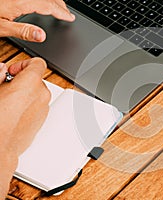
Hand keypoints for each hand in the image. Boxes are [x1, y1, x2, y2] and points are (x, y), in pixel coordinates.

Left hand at [0, 0, 74, 41]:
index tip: (70, 18)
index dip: (61, 12)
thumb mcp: (1, 27)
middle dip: (60, 5)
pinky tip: (41, 2)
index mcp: (22, 2)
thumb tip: (42, 36)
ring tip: (58, 7)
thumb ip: (23, 31)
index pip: (49, 6)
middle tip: (67, 14)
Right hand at [0, 58, 50, 197]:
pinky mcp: (42, 121)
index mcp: (31, 83)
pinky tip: (12, 113)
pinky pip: (37, 106)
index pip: (37, 63)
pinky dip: (28, 105)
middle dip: (21, 80)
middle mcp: (42, 95)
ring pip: (36, 93)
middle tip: (4, 88)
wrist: (0, 147)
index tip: (12, 71)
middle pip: (36, 79)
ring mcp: (44, 109)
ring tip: (6, 103)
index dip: (23, 64)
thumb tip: (1, 68)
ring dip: (24, 93)